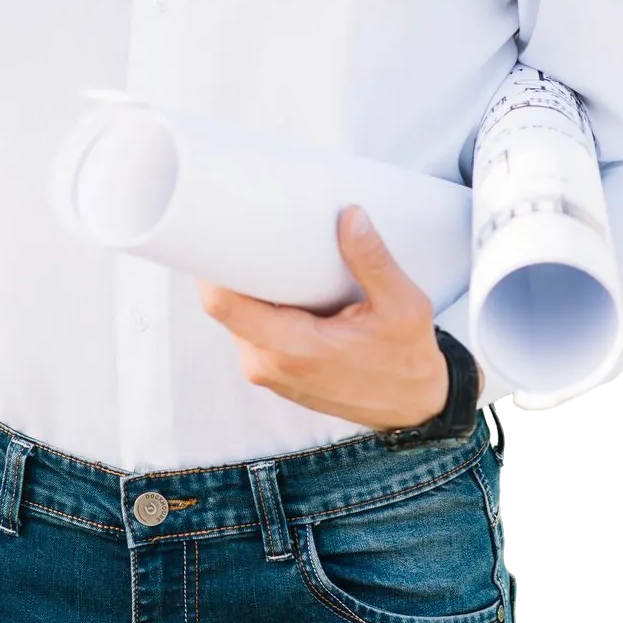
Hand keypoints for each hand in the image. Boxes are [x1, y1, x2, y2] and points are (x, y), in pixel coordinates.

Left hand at [195, 206, 475, 430]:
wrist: (412, 407)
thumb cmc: (407, 358)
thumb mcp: (404, 306)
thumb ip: (373, 261)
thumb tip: (350, 215)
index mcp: (293, 348)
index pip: (223, 306)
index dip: (210, 267)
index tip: (218, 229)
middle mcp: (268, 364)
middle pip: (225, 305)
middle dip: (232, 268)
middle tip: (250, 228)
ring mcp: (267, 372)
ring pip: (236, 318)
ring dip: (248, 289)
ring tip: (270, 253)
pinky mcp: (272, 373)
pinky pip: (250, 331)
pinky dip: (259, 307)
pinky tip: (281, 286)